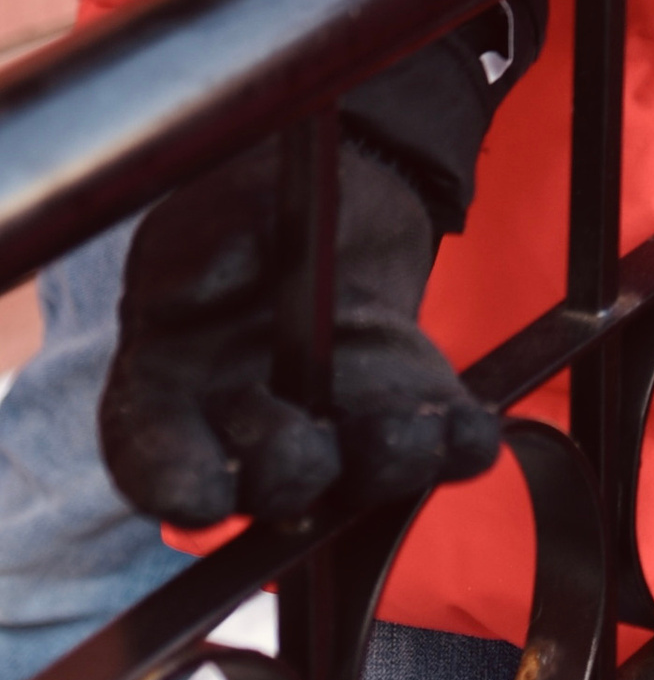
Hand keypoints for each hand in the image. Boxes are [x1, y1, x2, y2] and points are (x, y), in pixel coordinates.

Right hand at [100, 130, 502, 526]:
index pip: (161, 466)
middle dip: (288, 474)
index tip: (206, 491)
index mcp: (174, 397)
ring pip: (359, 481)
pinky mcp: (409, 408)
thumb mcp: (213, 218)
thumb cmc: (255, 209)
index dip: (181, 489)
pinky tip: (467, 426)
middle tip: (308, 443)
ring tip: (404, 429)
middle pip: (265, 486)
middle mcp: (252, 433)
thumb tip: (203, 288)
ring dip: (383, 466)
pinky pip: (441, 450)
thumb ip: (199, 256)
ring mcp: (337, 429)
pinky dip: (458, 445)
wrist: (344, 187)